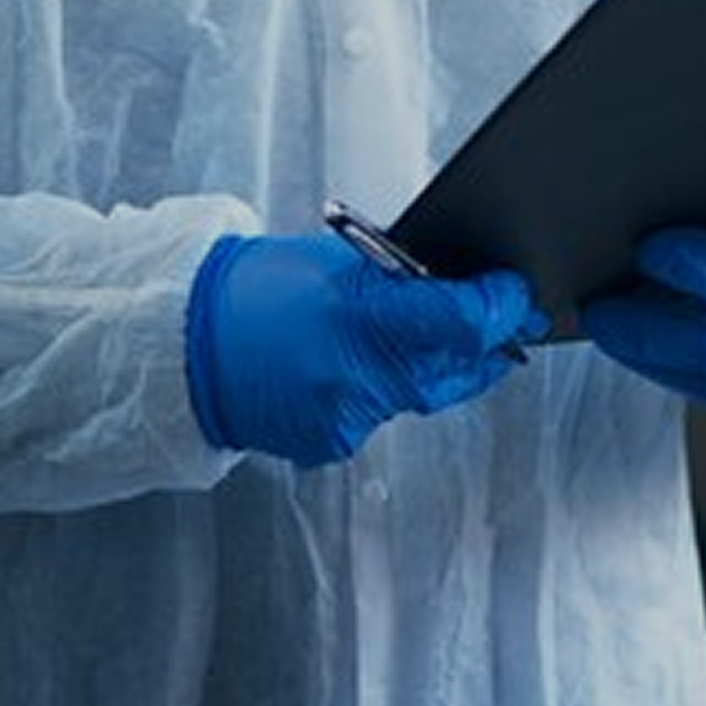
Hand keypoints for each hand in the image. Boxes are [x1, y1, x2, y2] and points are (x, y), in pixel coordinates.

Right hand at [184, 233, 544, 466]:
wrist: (190, 345)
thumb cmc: (257, 290)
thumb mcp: (335, 262)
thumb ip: (397, 278)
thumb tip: (456, 282)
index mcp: (359, 314)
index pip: (460, 319)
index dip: (500, 305)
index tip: (515, 291)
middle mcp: (358, 374)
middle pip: (456, 366)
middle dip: (486, 342)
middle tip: (506, 316)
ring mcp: (347, 416)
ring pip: (425, 394)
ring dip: (439, 366)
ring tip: (441, 337)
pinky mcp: (334, 443)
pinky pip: (384, 414)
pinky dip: (388, 389)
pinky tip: (371, 365)